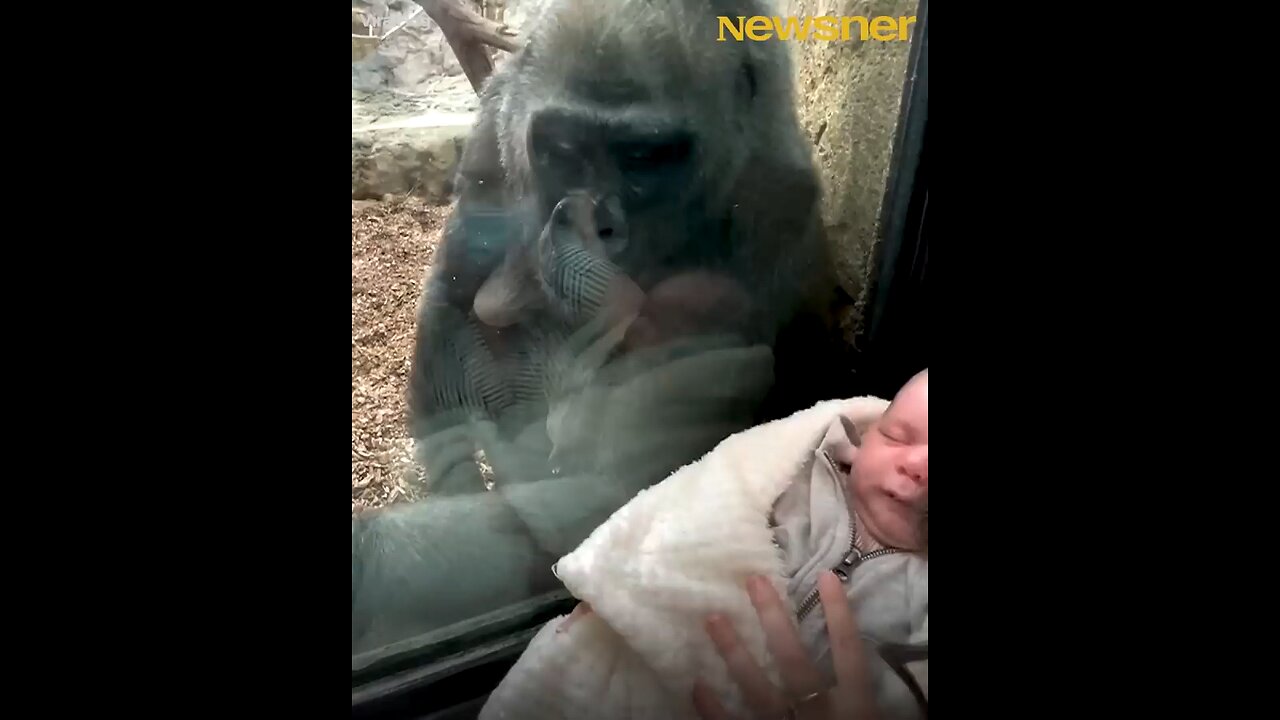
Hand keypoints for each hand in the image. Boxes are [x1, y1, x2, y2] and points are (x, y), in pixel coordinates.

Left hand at [693, 572, 878, 719]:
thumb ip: (884, 702)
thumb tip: (898, 681)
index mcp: (857, 714)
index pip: (851, 656)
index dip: (840, 617)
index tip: (828, 577)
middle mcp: (820, 719)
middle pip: (795, 662)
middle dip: (773, 621)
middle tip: (752, 581)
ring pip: (759, 692)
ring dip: (735, 654)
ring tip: (711, 619)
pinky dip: (714, 711)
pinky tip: (696, 685)